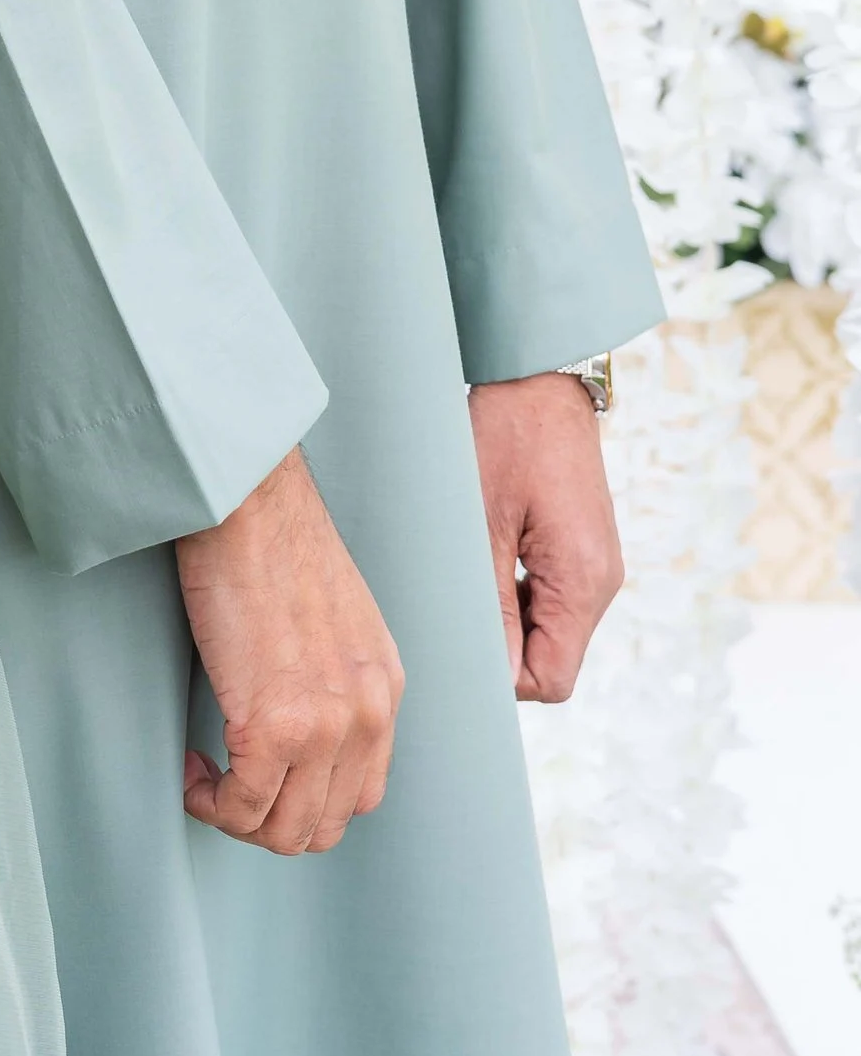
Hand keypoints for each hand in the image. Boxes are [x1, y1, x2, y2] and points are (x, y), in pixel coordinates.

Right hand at [175, 446, 403, 855]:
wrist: (248, 499)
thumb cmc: (271, 536)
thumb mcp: (335, 615)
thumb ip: (333, 673)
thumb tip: (294, 710)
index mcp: (382, 688)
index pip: (360, 793)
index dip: (303, 800)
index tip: (260, 775)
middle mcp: (366, 716)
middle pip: (324, 825)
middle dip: (268, 821)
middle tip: (225, 785)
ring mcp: (324, 727)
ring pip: (284, 831)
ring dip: (236, 817)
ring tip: (205, 779)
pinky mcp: (272, 726)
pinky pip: (241, 805)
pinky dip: (209, 801)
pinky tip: (191, 769)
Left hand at [469, 373, 623, 702]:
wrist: (538, 375)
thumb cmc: (506, 436)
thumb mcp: (482, 521)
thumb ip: (490, 604)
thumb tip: (493, 677)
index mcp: (583, 582)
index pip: (552, 680)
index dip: (503, 677)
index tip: (460, 641)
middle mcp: (601, 582)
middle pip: (552, 658)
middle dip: (502, 645)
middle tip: (454, 598)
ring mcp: (596, 565)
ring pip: (549, 628)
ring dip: (506, 615)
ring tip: (467, 566)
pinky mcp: (583, 547)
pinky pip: (551, 595)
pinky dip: (516, 590)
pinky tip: (486, 551)